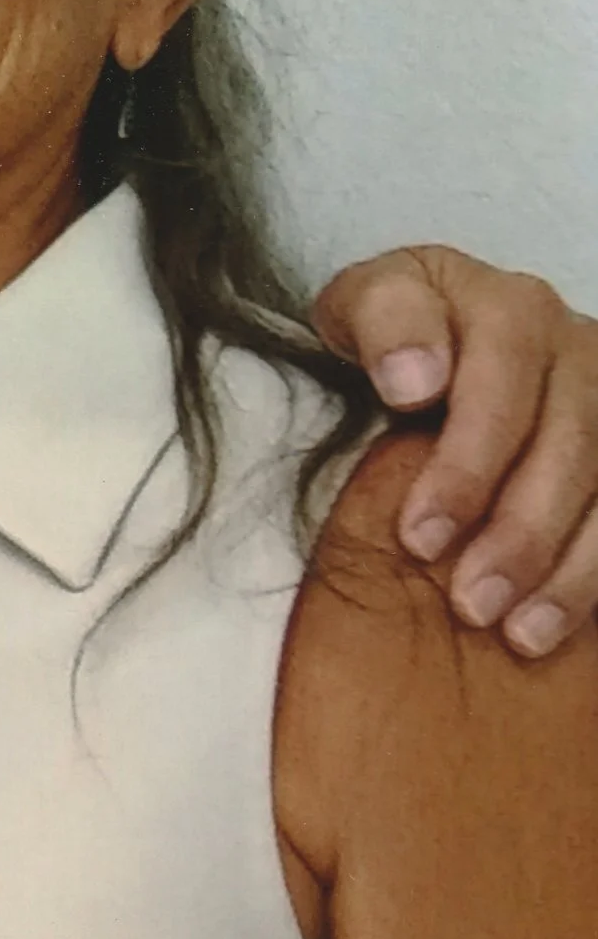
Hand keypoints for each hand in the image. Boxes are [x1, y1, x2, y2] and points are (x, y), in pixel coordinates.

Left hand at [314, 246, 597, 657]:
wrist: (432, 340)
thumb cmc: (390, 330)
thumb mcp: (364, 305)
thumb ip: (383, 321)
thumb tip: (415, 381)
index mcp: (509, 308)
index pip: (499, 387)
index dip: (463, 469)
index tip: (417, 538)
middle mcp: (578, 348)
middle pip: (566, 450)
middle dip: (516, 536)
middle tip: (468, 602)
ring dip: (567, 573)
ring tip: (516, 633)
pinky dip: (596, 580)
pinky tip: (555, 624)